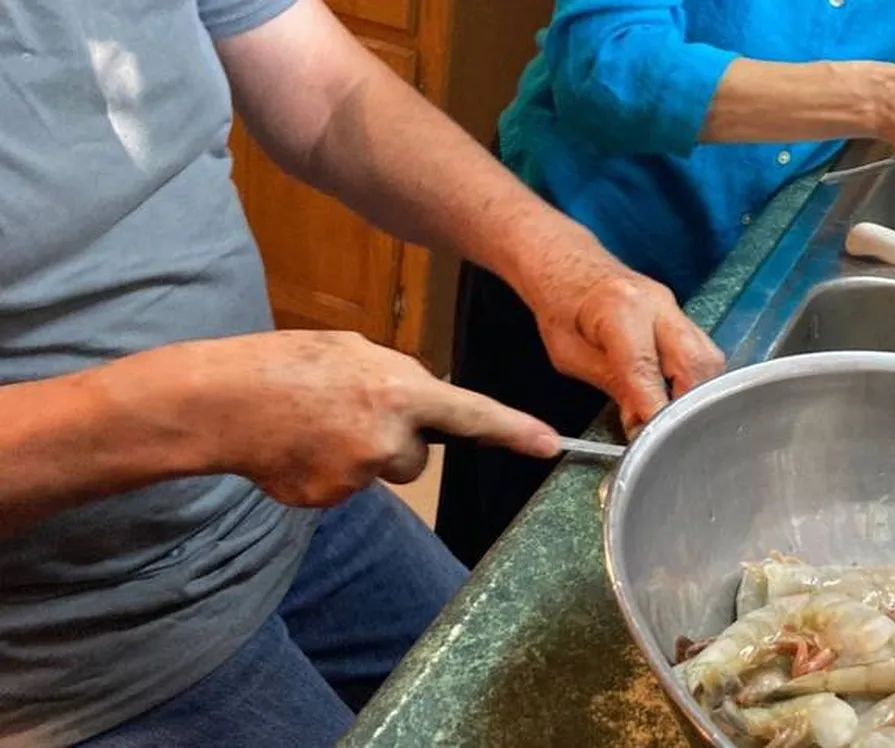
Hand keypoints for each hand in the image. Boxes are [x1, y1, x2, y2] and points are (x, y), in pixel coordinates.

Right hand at [185, 331, 558, 507]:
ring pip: (382, 472)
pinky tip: (300, 447)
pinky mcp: (331, 499)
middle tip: (351, 412)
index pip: (471, 413)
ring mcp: (358, 475)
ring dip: (364, 455)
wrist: (221, 403)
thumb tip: (423, 398)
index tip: (550, 444)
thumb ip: (398, 377)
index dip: (514, 430)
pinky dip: (330, 471)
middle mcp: (387, 438)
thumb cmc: (287, 363)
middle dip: (397, 441)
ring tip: (318, 426)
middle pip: (418, 457)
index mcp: (399, 390)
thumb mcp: (354, 350)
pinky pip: (347, 487)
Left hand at [520, 229, 725, 433]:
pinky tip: (677, 399)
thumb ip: (612, 385)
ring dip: (696, 394)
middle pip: (696, 362)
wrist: (565, 261)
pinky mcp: (679, 314)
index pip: (647, 370)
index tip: (655, 442)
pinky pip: (701, 352)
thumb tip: (642, 423)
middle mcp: (657, 304)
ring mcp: (673, 306)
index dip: (656, 411)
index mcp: (621, 309)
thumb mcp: (569, 355)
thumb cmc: (559, 306)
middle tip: (672, 435)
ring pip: (707, 358)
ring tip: (676, 421)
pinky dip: (694, 380)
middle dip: (690, 404)